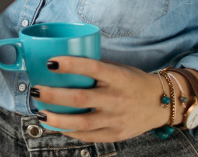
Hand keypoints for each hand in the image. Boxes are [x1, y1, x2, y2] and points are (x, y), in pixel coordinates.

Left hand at [31, 57, 168, 142]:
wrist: (161, 103)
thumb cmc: (133, 81)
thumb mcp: (118, 69)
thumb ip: (95, 68)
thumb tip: (64, 63)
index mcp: (118, 77)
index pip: (92, 67)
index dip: (70, 64)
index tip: (50, 62)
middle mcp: (117, 99)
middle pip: (81, 98)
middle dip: (54, 95)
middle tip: (36, 90)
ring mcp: (116, 119)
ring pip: (82, 122)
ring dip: (57, 119)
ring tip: (41, 114)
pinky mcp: (116, 134)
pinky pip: (89, 136)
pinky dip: (70, 132)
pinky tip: (57, 126)